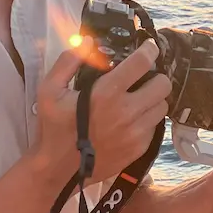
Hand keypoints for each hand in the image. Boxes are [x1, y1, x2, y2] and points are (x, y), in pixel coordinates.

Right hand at [28, 41, 171, 180]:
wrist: (57, 170)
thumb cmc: (53, 127)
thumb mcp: (49, 90)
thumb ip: (68, 61)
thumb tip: (88, 42)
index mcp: (107, 93)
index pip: (142, 62)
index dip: (149, 50)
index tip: (148, 47)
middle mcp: (127, 112)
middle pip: (162, 84)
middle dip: (154, 77)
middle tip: (142, 78)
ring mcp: (136, 133)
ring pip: (162, 106)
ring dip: (153, 99)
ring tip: (137, 99)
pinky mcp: (139, 149)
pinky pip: (154, 127)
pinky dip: (147, 120)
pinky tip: (132, 120)